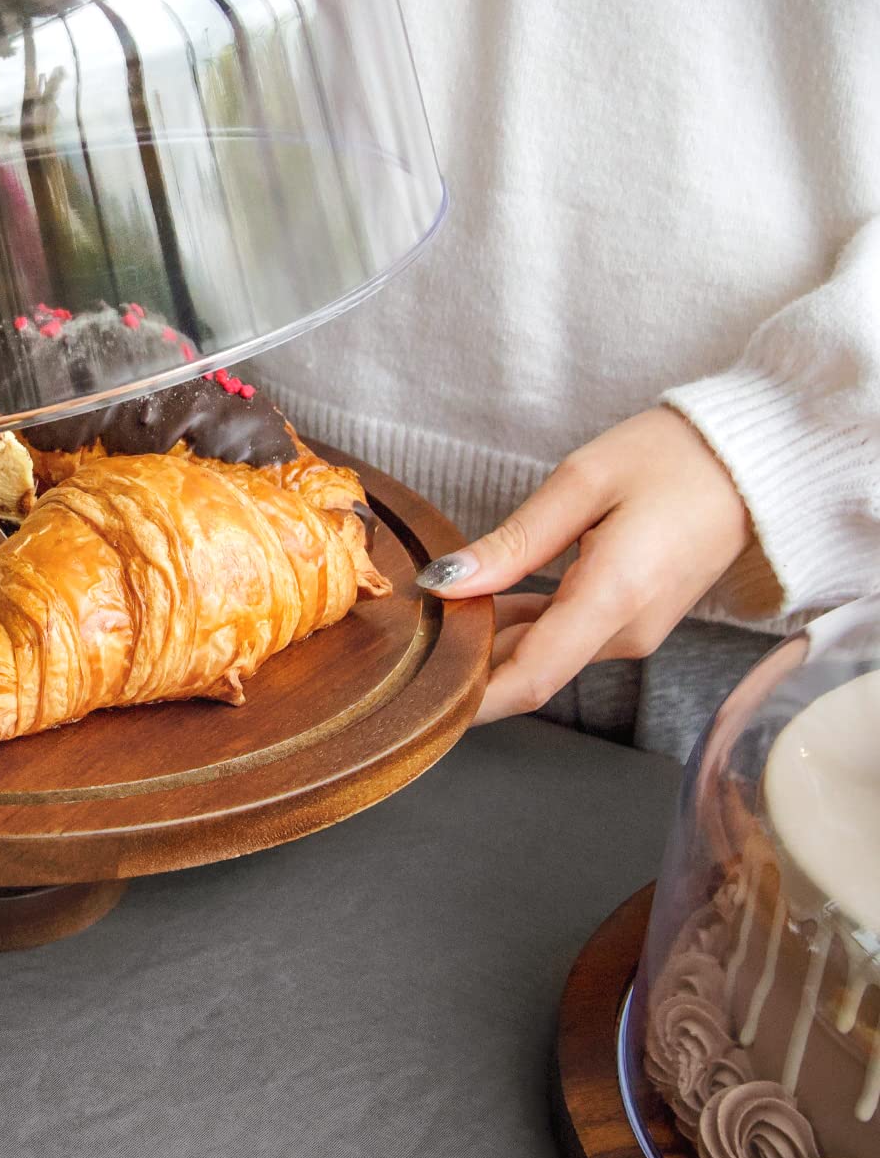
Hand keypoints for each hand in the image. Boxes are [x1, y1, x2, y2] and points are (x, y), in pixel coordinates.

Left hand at [415, 408, 753, 723]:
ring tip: (432, 608)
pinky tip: (484, 598)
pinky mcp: (634, 618)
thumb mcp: (582, 484)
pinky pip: (566, 635)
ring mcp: (634, 630)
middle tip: (406, 633)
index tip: (420, 699)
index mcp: (613, 600)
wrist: (752, 461)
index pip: (530, 679)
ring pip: (544, 653)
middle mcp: (626, 632)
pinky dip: (522, 625)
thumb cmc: (673, 459)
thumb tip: (445, 582)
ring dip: (491, 640)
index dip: (470, 699)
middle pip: (530, 669)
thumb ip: (513, 543)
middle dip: (468, 662)